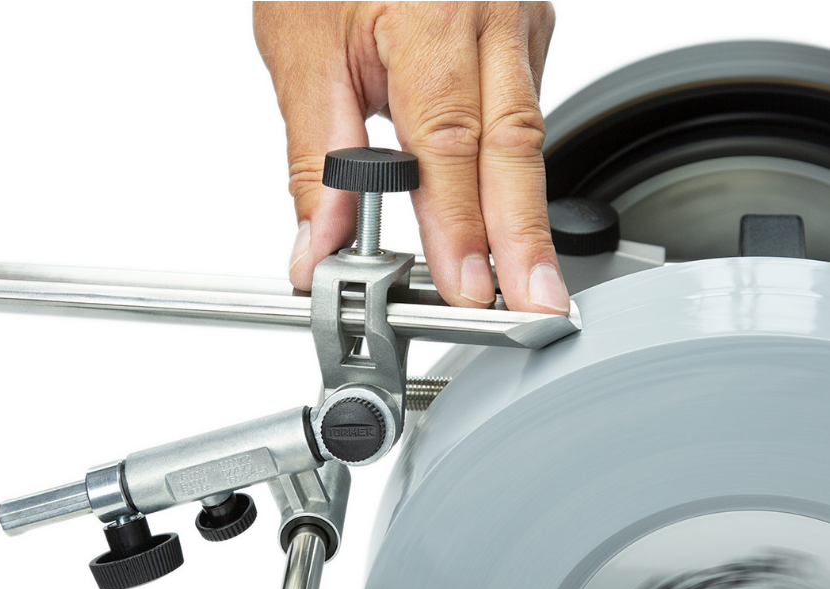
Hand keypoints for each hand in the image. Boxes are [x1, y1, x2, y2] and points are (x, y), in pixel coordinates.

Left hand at [254, 1, 567, 313]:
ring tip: (523, 283)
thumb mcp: (301, 51)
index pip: (450, 144)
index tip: (469, 288)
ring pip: (527, 133)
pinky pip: (523, 108)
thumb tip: (319, 243)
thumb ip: (317, 157)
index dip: (462, 226)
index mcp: (432, 16)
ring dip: (520, 215)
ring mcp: (519, 18)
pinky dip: (508, 169)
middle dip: (524, 241)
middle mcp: (492, 13)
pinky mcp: (525, 28)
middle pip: (516, 148)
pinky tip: (500, 213)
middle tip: (537, 308)